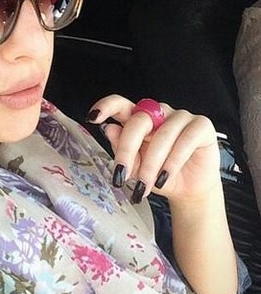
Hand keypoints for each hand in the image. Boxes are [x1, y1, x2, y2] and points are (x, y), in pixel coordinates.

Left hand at [87, 94, 220, 203]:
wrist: (189, 190)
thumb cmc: (159, 175)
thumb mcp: (135, 166)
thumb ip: (121, 148)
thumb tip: (108, 129)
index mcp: (138, 117)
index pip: (120, 104)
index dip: (106, 106)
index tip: (92, 117)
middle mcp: (159, 112)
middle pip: (139, 121)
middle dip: (127, 150)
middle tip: (121, 175)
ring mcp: (181, 116)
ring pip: (162, 134)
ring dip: (151, 164)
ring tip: (145, 186)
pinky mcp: (201, 126)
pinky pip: (185, 140)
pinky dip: (172, 161)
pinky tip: (165, 177)